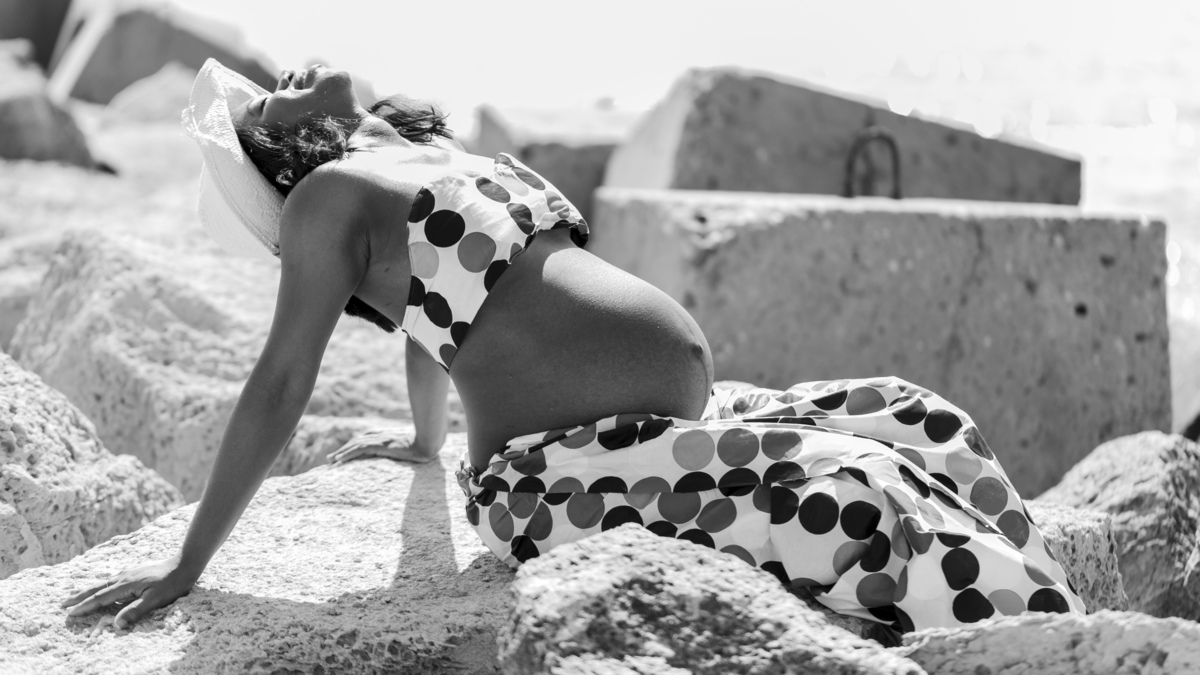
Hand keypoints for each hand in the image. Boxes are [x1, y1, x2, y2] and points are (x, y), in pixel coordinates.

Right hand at [60, 556, 196, 628]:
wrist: (184, 564)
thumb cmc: (172, 584)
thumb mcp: (155, 600)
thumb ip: (135, 611)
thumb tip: (116, 625)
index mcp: (126, 584)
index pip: (101, 598)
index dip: (85, 607)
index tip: (70, 614)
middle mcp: (124, 577)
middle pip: (97, 588)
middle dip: (79, 597)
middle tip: (62, 604)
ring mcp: (129, 573)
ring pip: (103, 583)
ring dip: (88, 591)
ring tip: (75, 596)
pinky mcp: (135, 573)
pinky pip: (111, 581)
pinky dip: (100, 586)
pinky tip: (101, 588)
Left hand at [327, 428, 437, 463]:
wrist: (429, 443)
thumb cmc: (425, 445)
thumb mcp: (411, 447)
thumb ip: (404, 448)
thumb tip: (405, 452)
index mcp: (387, 436)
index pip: (365, 439)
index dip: (353, 446)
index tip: (344, 453)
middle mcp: (381, 436)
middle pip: (357, 441)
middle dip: (343, 449)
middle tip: (330, 458)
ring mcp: (380, 440)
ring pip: (355, 445)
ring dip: (341, 452)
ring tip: (331, 460)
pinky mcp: (380, 445)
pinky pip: (360, 449)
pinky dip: (348, 454)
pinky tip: (340, 459)